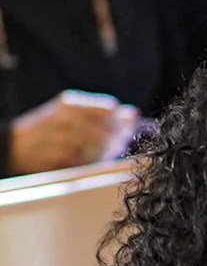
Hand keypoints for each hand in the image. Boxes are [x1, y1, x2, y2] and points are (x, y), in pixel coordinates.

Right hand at [6, 91, 136, 175]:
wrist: (15, 146)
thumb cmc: (51, 129)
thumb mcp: (73, 114)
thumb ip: (103, 114)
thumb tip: (132, 114)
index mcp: (70, 104)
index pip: (109, 109)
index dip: (121, 122)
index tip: (124, 130)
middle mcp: (64, 117)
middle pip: (106, 129)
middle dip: (117, 140)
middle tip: (117, 146)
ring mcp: (59, 137)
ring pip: (97, 146)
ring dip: (106, 153)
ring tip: (103, 153)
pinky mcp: (55, 156)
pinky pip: (84, 161)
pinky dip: (91, 162)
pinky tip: (88, 160)